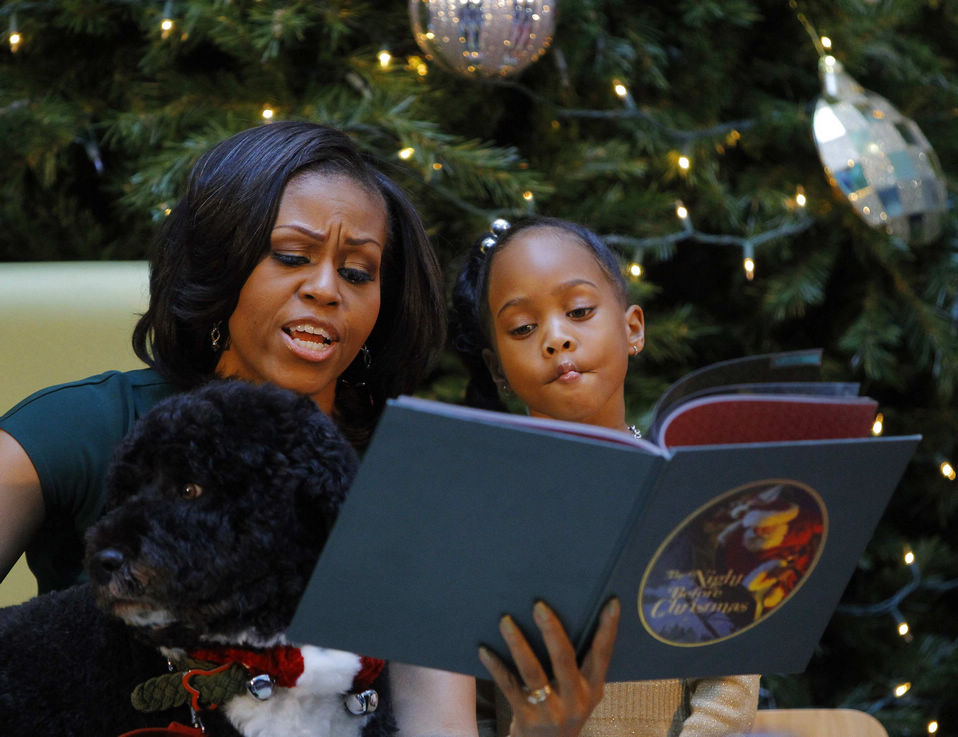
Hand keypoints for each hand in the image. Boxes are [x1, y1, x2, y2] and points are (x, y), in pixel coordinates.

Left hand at [478, 598, 618, 736]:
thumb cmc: (562, 712)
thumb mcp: (580, 694)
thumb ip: (578, 666)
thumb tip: (563, 618)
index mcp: (592, 689)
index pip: (603, 655)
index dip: (608, 629)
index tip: (611, 603)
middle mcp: (576, 700)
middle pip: (564, 659)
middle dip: (552, 630)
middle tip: (539, 605)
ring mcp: (551, 711)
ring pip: (533, 671)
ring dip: (518, 643)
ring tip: (505, 621)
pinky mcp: (527, 719)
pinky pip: (509, 687)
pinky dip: (496, 666)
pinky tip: (484, 650)